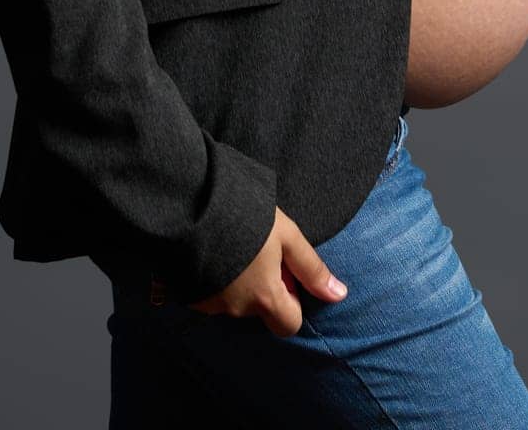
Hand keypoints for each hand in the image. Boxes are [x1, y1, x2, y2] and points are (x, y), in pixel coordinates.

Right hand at [187, 206, 348, 336]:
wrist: (190, 204)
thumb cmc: (246, 216)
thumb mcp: (286, 235)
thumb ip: (311, 268)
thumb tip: (339, 295)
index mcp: (264, 297)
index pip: (290, 324)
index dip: (293, 300)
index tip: (283, 270)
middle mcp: (237, 309)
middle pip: (260, 309)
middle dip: (262, 287)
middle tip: (257, 251)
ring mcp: (209, 303)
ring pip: (234, 301)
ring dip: (237, 282)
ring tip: (232, 244)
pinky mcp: (188, 294)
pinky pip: (209, 294)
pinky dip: (214, 279)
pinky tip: (212, 250)